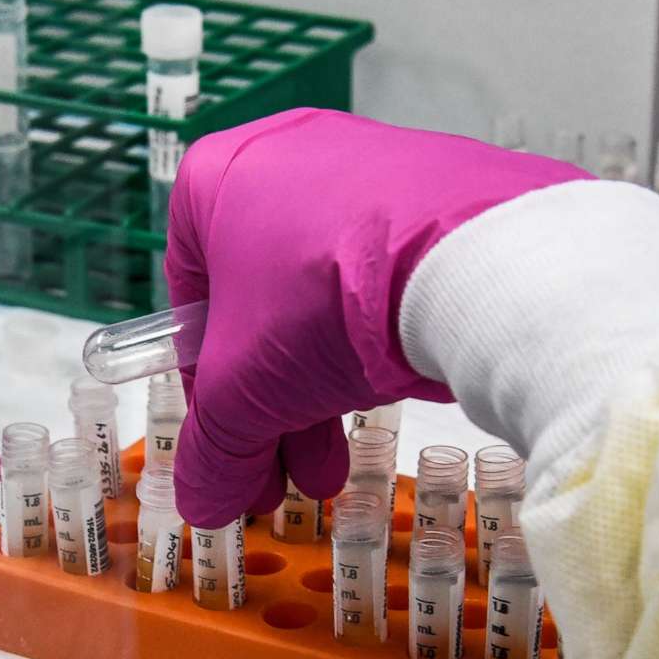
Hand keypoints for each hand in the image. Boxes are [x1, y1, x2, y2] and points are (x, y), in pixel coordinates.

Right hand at [164, 110, 585, 527]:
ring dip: (322, 392)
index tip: (228, 443)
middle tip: (284, 476)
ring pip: (328, 296)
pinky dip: (382, 340)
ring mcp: (370, 166)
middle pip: (264, 307)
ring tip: (337, 468)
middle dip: (271, 406)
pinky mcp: (440, 187)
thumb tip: (202, 503)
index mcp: (218, 178)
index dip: (204, 386)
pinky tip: (392, 399)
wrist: (466, 258)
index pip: (191, 297)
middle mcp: (289, 155)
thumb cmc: (323, 300)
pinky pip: (390, 274)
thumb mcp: (244, 393)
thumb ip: (214, 449)